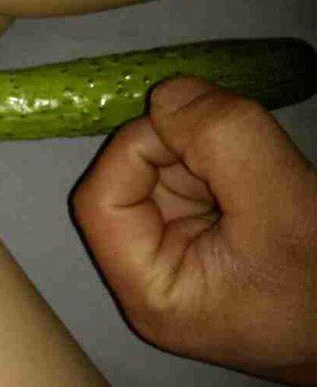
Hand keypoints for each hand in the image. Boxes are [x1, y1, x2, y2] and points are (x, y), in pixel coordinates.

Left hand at [72, 76, 316, 386]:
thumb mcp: (286, 207)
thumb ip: (223, 139)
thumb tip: (167, 94)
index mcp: (149, 292)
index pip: (100, 201)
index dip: (136, 149)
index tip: (193, 127)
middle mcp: (149, 277)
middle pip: (126, 182)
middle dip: (179, 150)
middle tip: (240, 156)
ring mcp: (174, 258)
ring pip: (160, 174)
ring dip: (206, 156)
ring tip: (261, 183)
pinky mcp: (199, 240)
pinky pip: (190, 181)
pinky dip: (220, 165)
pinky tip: (258, 186)